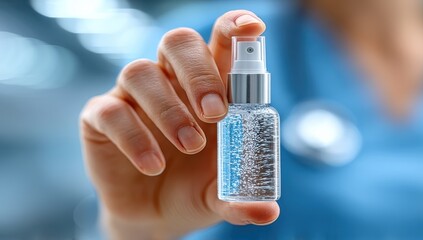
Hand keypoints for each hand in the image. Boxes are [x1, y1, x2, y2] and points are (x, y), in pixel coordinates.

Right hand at [79, 10, 278, 238]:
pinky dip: (134, 137)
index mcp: (209, 85)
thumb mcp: (223, 193)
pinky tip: (153, 166)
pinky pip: (110, 111)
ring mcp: (134, 96)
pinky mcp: (101, 118)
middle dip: (199, 73)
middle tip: (216, 113)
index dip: (233, 26)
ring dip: (169, 109)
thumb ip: (243, 197)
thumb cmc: (197, 188)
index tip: (252, 28)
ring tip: (190, 145)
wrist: (157, 217)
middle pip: (178, 43)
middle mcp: (170, 80)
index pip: (219, 40)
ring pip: (141, 72)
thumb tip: (268, 212)